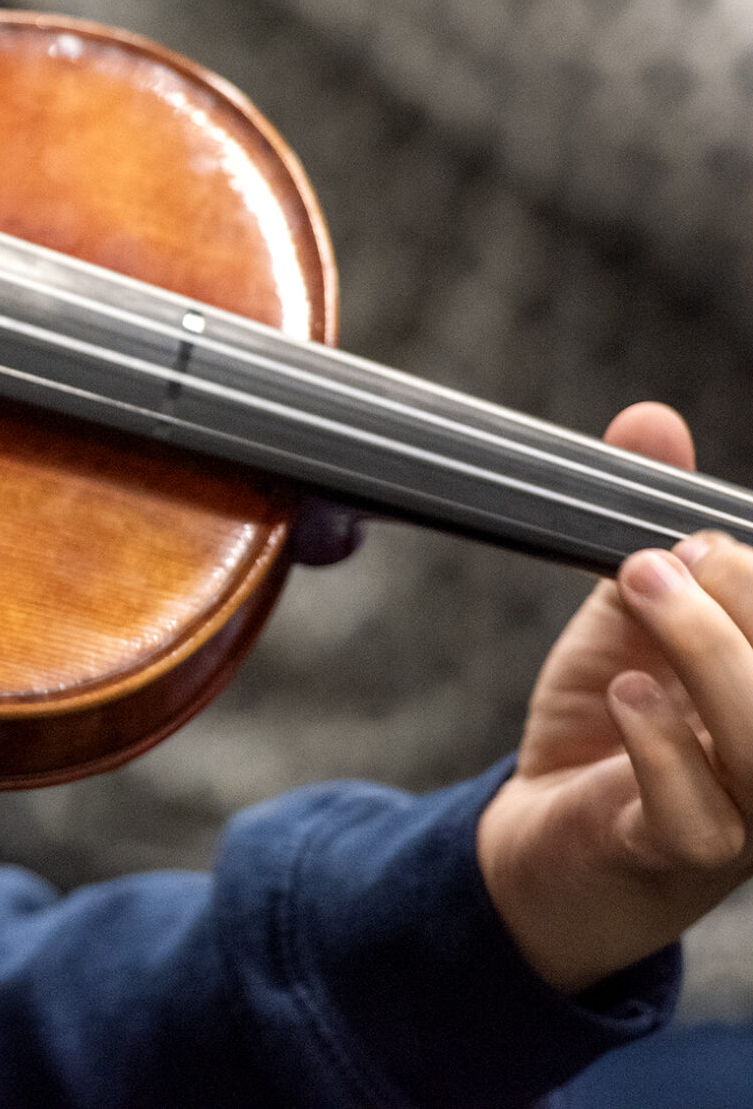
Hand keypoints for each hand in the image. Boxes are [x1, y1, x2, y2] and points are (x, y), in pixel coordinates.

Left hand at [479, 402, 752, 992]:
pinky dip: (664, 744)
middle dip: (743, 597)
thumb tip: (653, 421)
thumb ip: (653, 526)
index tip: (713, 534)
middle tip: (661, 551)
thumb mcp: (629, 613)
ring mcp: (749, 818)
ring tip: (639, 582)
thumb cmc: (615, 725)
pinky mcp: (678, 858)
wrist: (546, 838)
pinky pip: (703, 818)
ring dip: (708, 650)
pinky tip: (629, 691)